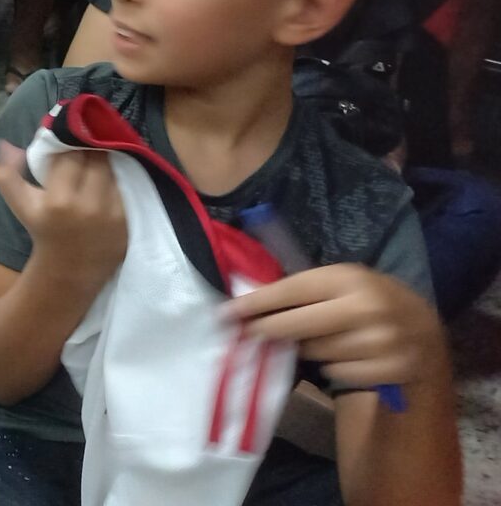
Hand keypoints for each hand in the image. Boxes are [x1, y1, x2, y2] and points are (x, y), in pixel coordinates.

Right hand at [0, 141, 126, 283]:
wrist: (69, 269)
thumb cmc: (43, 230)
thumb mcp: (19, 204)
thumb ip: (7, 174)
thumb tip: (6, 145)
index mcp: (58, 201)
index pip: (71, 155)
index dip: (68, 148)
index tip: (64, 150)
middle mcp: (88, 206)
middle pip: (96, 158)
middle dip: (88, 152)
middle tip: (82, 152)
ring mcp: (113, 215)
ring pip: (113, 170)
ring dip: (104, 164)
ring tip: (94, 167)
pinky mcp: (129, 221)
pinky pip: (125, 188)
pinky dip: (115, 182)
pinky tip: (104, 185)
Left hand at [224, 263, 445, 387]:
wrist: (423, 331)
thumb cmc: (369, 300)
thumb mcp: (344, 283)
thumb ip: (306, 289)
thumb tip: (251, 299)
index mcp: (350, 278)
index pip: (293, 289)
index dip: (257, 302)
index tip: (227, 312)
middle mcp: (367, 307)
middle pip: (298, 325)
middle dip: (267, 330)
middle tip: (248, 334)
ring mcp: (381, 340)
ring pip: (315, 351)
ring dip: (305, 349)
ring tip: (315, 340)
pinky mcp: (389, 368)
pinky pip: (336, 372)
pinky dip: (333, 366)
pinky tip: (345, 356)